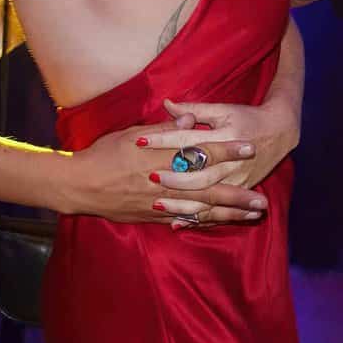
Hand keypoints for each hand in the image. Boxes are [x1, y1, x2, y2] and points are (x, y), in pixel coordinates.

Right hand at [59, 125, 268, 226]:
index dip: (227, 150)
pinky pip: (184, 221)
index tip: (250, 147)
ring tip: (252, 215)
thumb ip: (164, 129)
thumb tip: (190, 118)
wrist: (78, 185)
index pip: (201, 152)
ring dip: (229, 213)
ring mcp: (161, 204)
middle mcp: (165, 183)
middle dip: (238, 194)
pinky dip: (203, 223)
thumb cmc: (103, 154)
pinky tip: (221, 223)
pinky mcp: (153, 217)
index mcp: (162, 158)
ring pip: (201, 210)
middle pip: (209, 188)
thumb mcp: (132, 134)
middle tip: (263, 199)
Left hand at [133, 95, 300, 227]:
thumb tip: (166, 103)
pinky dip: (197, 218)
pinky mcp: (240, 192)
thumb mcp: (222, 110)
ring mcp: (237, 180)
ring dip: (181, 203)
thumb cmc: (246, 117)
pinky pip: (217, 210)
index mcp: (224, 136)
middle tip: (149, 177)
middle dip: (173, 177)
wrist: (279, 132)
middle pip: (199, 173)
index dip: (163, 140)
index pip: (189, 139)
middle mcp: (231, 162)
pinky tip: (176, 223)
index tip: (140, 141)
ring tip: (157, 205)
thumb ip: (194, 109)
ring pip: (206, 197)